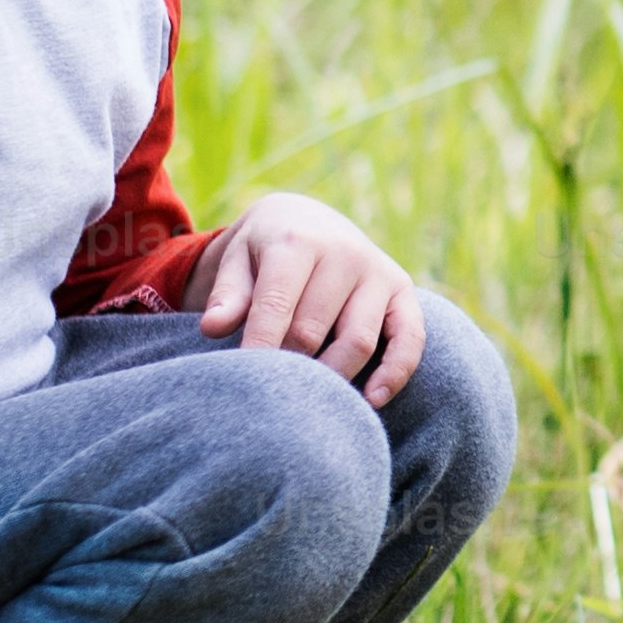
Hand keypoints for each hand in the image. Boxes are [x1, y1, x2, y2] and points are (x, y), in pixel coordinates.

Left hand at [191, 194, 424, 398]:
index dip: (259, 349)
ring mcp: (379, 272)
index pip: (277, 305)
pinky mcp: (403, 292)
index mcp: (298, 241)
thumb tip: (213, 328)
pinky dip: (394, 374)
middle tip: (270, 396)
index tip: (245, 387)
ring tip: (306, 403)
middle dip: (289, 368)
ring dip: (331, 379)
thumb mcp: (237, 259)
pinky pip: (409, 340)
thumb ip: (227, 294)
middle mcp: (345, 253)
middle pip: (313, 331)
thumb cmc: (264, 250)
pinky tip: (371, 401)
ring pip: (359, 342)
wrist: (307, 219)